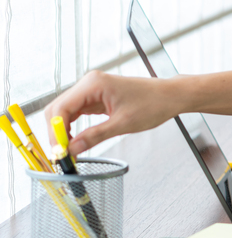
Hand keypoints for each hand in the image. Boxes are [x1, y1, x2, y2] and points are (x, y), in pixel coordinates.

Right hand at [43, 71, 180, 155]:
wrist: (170, 96)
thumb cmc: (153, 104)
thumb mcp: (123, 124)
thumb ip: (95, 136)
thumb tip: (71, 150)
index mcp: (93, 84)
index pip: (60, 108)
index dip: (55, 132)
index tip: (58, 151)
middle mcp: (89, 83)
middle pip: (58, 108)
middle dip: (56, 132)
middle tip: (61, 154)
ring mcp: (92, 89)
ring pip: (65, 111)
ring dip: (63, 130)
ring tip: (68, 151)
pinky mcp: (97, 96)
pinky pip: (77, 112)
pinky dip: (73, 126)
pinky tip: (76, 141)